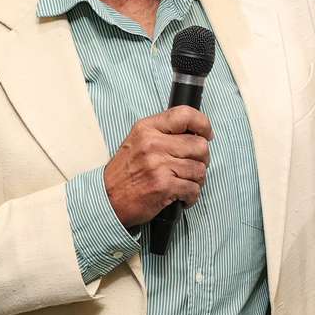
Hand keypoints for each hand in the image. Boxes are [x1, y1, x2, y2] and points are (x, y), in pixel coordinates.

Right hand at [103, 106, 212, 227]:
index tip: (207, 134)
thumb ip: (164, 132)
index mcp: (147, 128)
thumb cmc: (126, 171)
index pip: (184, 115)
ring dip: (197, 180)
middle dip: (203, 158)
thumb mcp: (138, 141)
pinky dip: (192, 196)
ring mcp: (159, 165)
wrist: (107, 199)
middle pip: (200, 145)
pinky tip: (182, 197)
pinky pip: (193, 189)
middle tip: (193, 166)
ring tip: (185, 183)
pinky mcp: (163, 186)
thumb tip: (197, 132)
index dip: (203, 124)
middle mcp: (153, 144)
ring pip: (199, 169)